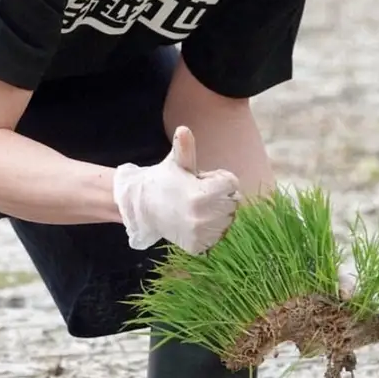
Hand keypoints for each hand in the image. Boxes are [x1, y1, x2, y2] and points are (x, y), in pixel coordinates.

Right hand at [113, 125, 240, 253]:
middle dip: (221, 196)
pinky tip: (197, 221)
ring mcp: (200, 234)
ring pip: (227, 221)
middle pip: (233, 203)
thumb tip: (183, 130)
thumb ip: (185, 148)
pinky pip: (218, 237)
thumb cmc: (166, 180)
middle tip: (201, 193)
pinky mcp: (197, 247)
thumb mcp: (176, 162)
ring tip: (198, 207)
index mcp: (200, 195)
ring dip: (218, 213)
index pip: (231, 184)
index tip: (203, 179)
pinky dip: (211, 230)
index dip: (220, 178)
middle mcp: (202, 217)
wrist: (145, 207)